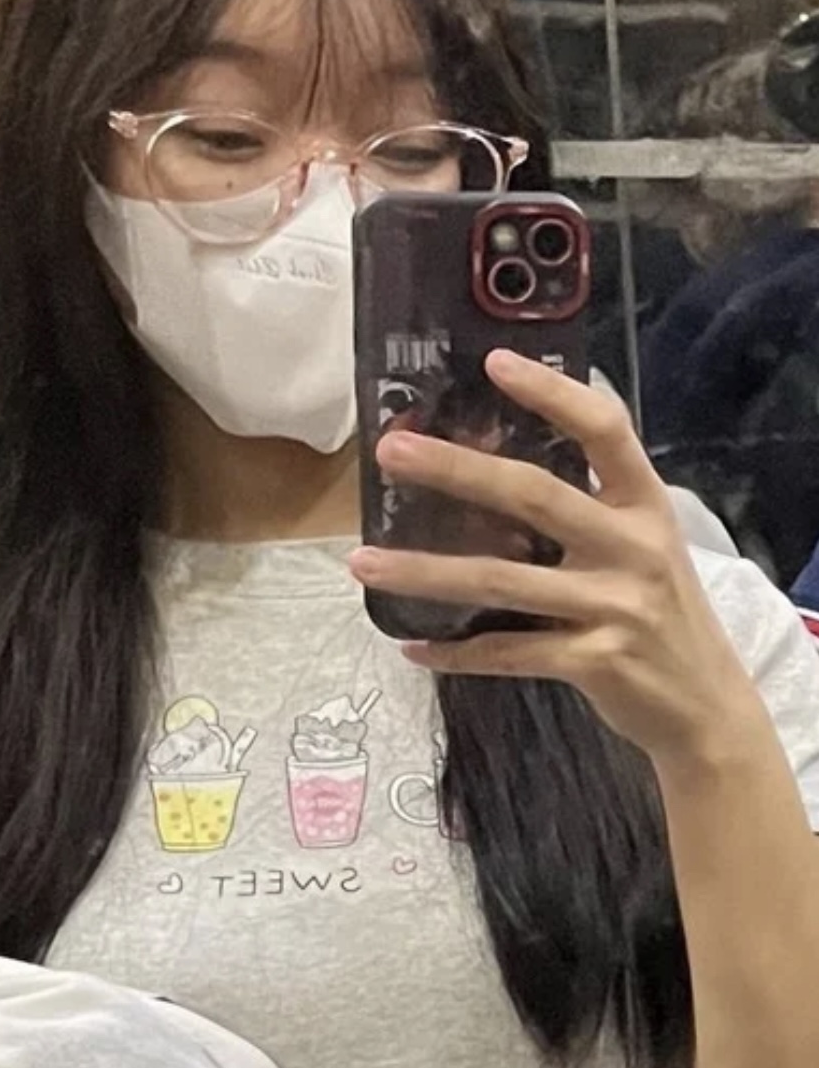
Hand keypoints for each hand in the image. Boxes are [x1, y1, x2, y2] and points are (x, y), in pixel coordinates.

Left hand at [349, 349, 764, 764]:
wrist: (706, 706)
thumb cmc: (659, 615)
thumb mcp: (642, 549)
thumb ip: (583, 512)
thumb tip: (482, 478)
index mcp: (645, 505)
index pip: (603, 429)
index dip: (551, 392)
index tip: (493, 362)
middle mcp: (633, 546)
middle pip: (533, 494)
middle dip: (455, 469)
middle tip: (391, 451)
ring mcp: (615, 605)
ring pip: (500, 580)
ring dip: (423, 571)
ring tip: (362, 562)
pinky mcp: (595, 661)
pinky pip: (508, 652)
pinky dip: (456, 652)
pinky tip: (412, 646)